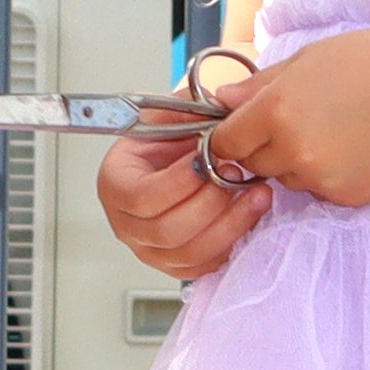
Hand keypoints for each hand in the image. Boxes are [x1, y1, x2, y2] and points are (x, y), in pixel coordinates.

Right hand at [96, 87, 266, 283]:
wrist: (172, 162)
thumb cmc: (165, 143)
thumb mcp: (168, 115)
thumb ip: (186, 110)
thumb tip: (215, 104)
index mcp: (115, 185)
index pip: (142, 197)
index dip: (180, 182)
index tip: (209, 158)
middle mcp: (127, 224)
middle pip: (167, 230)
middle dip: (211, 203)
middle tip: (236, 174)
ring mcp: (150, 250)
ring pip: (190, 252)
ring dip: (230, 224)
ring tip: (255, 194)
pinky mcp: (176, 265)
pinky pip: (205, 265)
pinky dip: (231, 242)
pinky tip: (249, 215)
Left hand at [201, 22, 369, 209]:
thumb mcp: (311, 58)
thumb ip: (262, 84)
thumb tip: (222, 99)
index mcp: (276, 110)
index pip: (225, 141)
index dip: (230, 133)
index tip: (243, 126)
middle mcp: (293, 150)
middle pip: (252, 165)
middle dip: (263, 148)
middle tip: (297, 120)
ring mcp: (321, 179)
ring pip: (287, 179)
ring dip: (295, 162)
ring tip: (334, 130)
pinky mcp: (347, 198)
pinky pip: (318, 191)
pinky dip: (326, 175)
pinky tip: (354, 148)